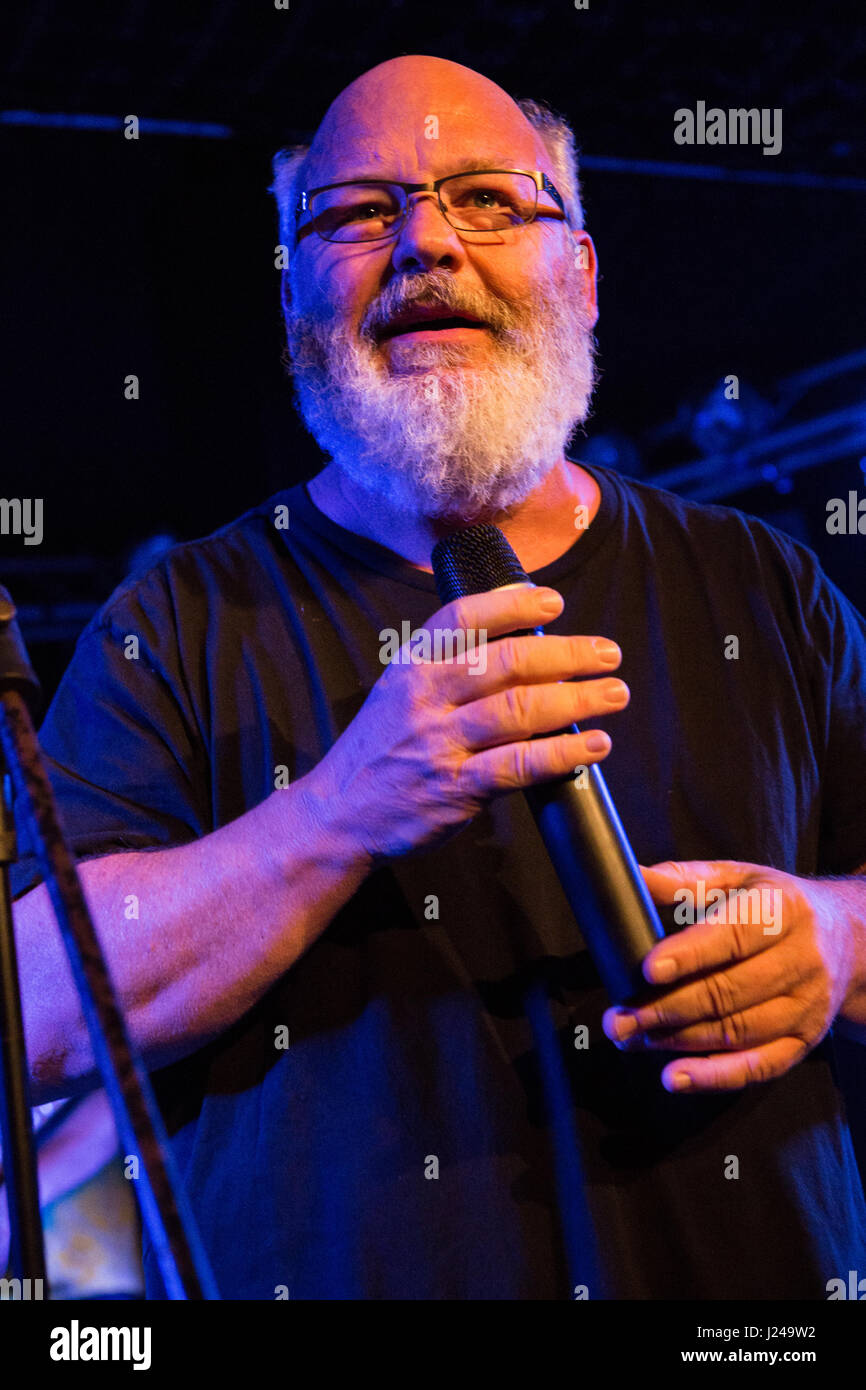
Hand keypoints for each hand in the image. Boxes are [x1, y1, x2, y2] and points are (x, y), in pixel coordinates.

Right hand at [303, 585, 628, 862]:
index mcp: (412, 665)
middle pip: (506, 662)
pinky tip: (593, 744)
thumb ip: (451, 661)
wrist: (339, 814)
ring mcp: (440, 745)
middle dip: (567, 654)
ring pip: (519, 710)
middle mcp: (425, 699)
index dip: (513, 604)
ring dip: (577, 699)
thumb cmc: (383, 749)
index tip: (553, 602)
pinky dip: (563, 753)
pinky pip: (519, 766)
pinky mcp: (456, 790)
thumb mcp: (402, 690)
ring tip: (614, 693)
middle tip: (608, 653)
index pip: (464, 619)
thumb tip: (524, 626)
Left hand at [601, 859, 858, 1093]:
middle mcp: (802, 960)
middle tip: (620, 1018)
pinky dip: (715, 1076)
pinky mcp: (805, 1042)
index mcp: (783, 911)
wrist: (849, 940)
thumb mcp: (738, 879)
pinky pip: (759, 1066)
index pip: (733, 936)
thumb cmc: (776, 905)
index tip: (647, 971)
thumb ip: (683, 879)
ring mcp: (807, 1007)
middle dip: (667, 1008)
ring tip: (633, 1039)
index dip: (689, 956)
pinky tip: (674, 1076)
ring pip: (738, 1032)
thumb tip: (631, 877)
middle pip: (729, 992)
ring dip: (680, 1041)